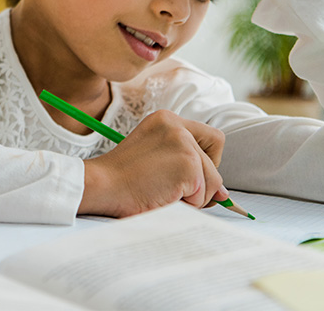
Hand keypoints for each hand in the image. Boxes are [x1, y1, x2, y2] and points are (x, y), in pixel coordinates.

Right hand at [79, 110, 227, 216]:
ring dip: (193, 196)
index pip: (210, 138)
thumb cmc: (122, 180)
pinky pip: (205, 195)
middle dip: (202, 182)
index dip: (206, 161)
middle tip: (171, 187)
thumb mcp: (155, 159)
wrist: (100, 186)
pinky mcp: (187, 163)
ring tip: (161, 191)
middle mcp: (176, 125)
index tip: (185, 174)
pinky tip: (162, 195)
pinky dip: (188, 204)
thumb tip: (223, 194)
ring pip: (213, 181)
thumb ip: (186, 165)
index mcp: (166, 120)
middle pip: (215, 160)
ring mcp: (182, 143)